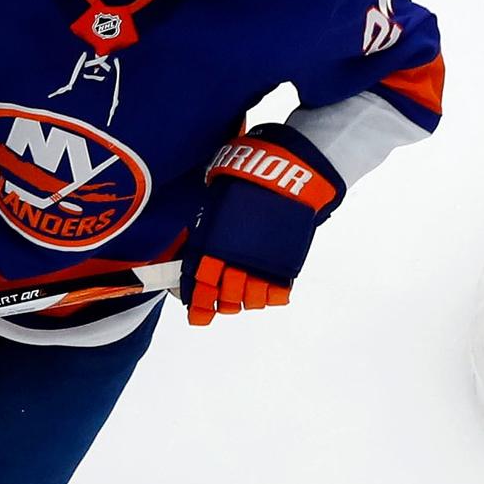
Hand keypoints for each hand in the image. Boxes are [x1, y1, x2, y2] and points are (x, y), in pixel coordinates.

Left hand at [181, 125, 342, 324]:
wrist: (288, 172)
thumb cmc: (248, 176)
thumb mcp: (216, 196)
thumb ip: (208, 223)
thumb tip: (200, 240)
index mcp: (213, 243)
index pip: (200, 281)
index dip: (197, 300)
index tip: (195, 310)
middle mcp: (236, 258)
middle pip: (225, 296)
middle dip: (219, 303)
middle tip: (217, 306)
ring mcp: (263, 263)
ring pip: (250, 299)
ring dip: (244, 302)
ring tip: (241, 299)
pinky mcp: (287, 262)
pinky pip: (277, 293)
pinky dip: (271, 297)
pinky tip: (266, 294)